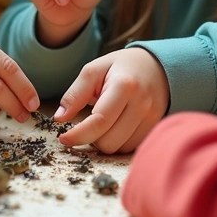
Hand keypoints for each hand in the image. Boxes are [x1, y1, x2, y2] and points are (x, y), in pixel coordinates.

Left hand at [53, 47, 169, 153]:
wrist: (156, 66)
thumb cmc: (120, 67)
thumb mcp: (94, 70)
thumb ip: (75, 93)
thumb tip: (59, 118)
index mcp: (125, 86)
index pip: (99, 121)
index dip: (78, 135)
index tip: (63, 139)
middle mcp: (142, 104)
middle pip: (108, 141)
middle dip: (91, 138)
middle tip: (88, 122)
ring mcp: (152, 118)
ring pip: (119, 149)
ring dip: (104, 141)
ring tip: (104, 122)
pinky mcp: (156, 128)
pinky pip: (131, 148)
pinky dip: (118, 142)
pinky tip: (116, 127)